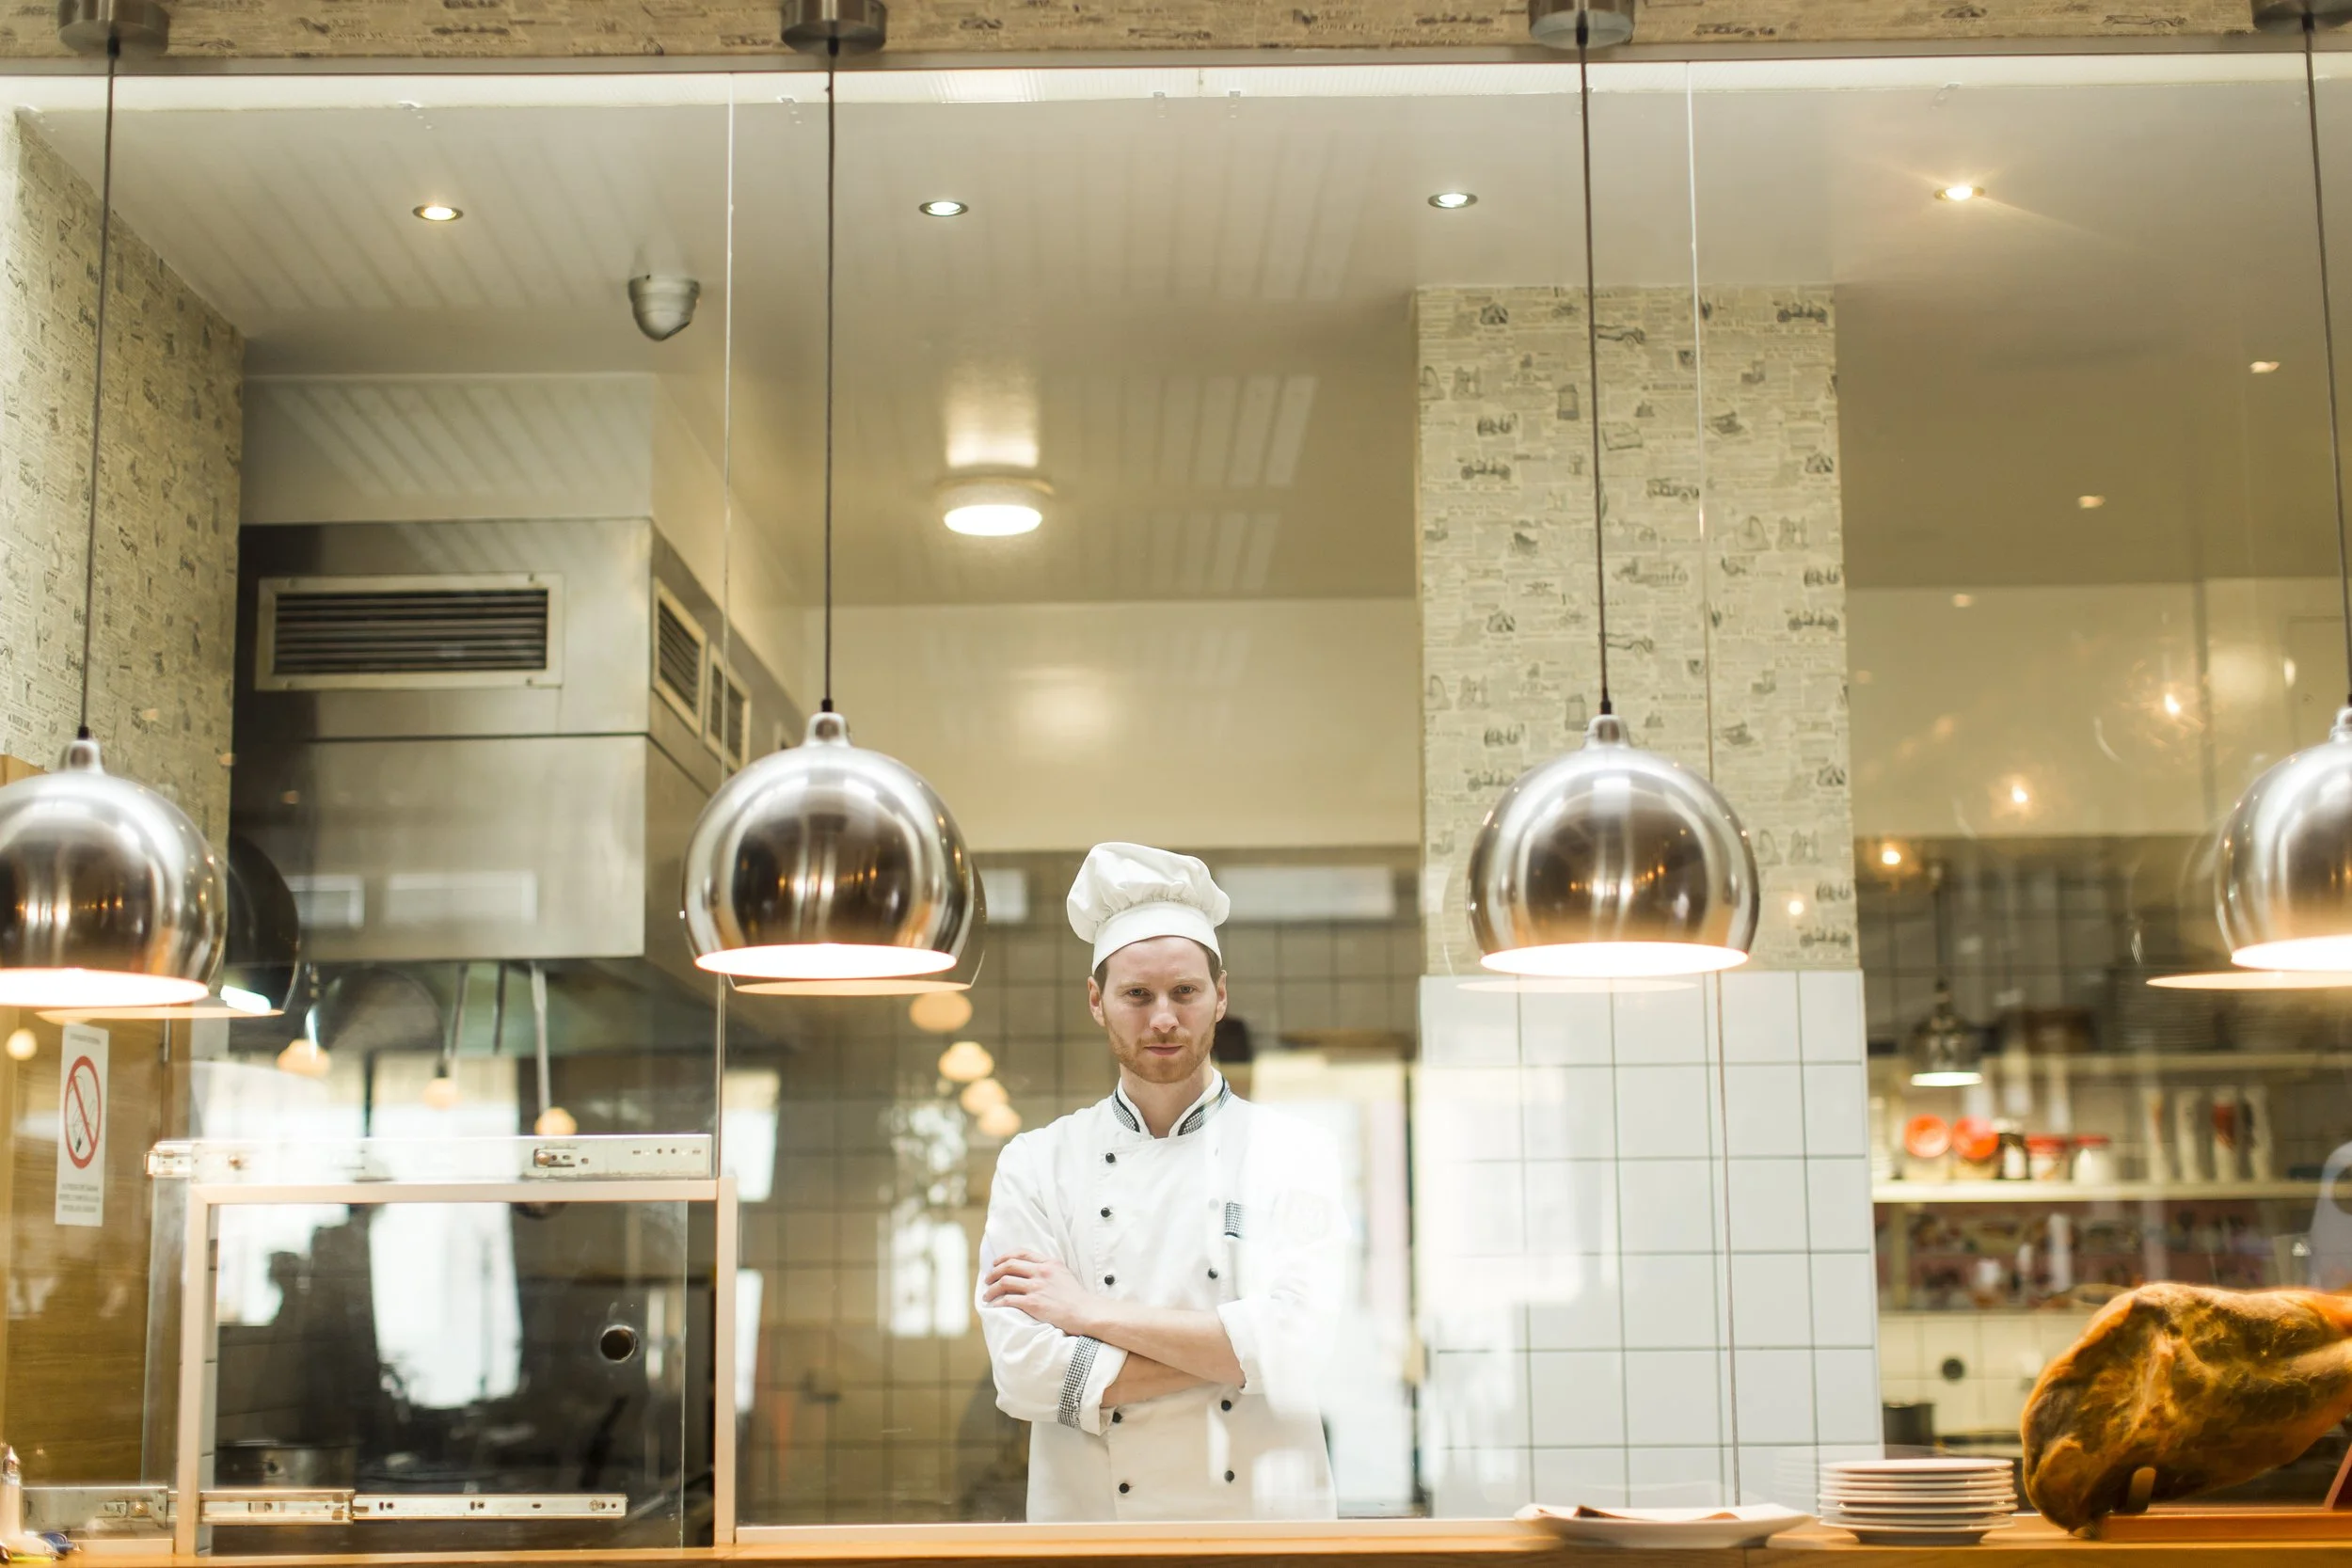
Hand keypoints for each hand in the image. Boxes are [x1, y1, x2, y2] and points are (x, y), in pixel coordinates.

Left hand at [981, 1249, 1107, 1336]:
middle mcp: (1041, 1272)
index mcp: (1049, 1263)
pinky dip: (997, 1302)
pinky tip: (994, 1306)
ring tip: (987, 1296)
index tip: (996, 1263)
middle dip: (993, 1272)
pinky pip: (1008, 1300)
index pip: (1021, 1253)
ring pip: (1005, 1282)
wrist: (1085, 1312)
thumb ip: (1048, 1269)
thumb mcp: (1064, 1274)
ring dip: (992, 1289)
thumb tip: (1031, 1270)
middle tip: (987, 1279)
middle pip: (1009, 1265)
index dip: (1004, 1257)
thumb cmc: (1076, 1297)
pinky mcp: (1033, 1303)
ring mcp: (1037, 1287)